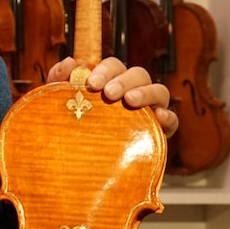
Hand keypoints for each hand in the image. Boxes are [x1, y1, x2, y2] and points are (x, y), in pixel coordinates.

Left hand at [45, 56, 178, 137]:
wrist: (78, 166)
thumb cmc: (70, 129)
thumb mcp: (58, 105)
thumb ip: (58, 81)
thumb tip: (69, 62)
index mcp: (110, 83)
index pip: (114, 67)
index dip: (105, 69)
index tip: (91, 83)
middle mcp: (132, 94)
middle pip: (138, 74)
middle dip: (123, 80)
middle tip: (108, 93)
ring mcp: (148, 112)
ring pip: (159, 91)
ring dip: (146, 92)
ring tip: (130, 101)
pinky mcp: (159, 133)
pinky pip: (172, 120)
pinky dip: (168, 116)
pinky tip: (158, 117)